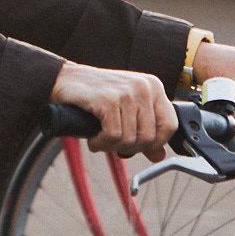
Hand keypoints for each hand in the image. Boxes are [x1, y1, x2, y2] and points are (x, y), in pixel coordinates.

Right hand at [50, 62, 174, 157]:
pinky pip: (113, 136)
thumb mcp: (126, 109)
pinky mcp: (109, 100)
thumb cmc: (95, 94)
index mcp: (153, 87)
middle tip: (112, 144)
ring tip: (99, 139)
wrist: (64, 79)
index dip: (156, 144)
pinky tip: (93, 138)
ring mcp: (127, 92)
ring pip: (131, 139)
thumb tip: (159, 156)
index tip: (139, 148)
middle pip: (150, 137)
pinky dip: (101, 143)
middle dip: (130, 149)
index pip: (170, 125)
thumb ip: (144, 129)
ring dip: (111, 147)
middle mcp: (144, 87)